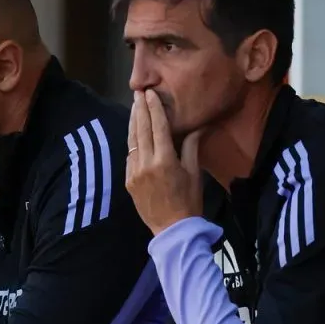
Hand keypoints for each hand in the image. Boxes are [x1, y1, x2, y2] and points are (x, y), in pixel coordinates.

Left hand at [125, 89, 202, 235]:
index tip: (150, 93)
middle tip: (138, 93)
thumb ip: (191, 147)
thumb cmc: (189, 201)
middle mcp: (146, 163)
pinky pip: (130, 156)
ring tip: (134, 107)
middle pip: (141, 130)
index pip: (157, 127)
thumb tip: (196, 127)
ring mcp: (134, 172)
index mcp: (165, 160)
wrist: (172, 230)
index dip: (153, 108)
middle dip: (140, 110)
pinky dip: (133, 142)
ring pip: (132, 141)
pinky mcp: (128, 181)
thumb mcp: (194, 173)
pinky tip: (135, 134)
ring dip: (133, 123)